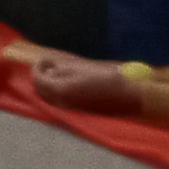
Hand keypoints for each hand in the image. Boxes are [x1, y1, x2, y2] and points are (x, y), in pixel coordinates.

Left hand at [25, 52, 143, 116]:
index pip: (39, 80)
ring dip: (48, 86)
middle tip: (46, 65)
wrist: (129, 98)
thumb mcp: (84, 67)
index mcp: (61, 90)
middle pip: (41, 91)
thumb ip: (63, 68)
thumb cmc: (109, 78)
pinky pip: (61, 101)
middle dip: (40, 78)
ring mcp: (71, 108)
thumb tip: (49, 66)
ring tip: (56, 72)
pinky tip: (68, 82)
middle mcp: (62, 102)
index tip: (42, 58)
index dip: (38, 68)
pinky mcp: (81, 110)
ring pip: (50, 98)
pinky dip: (57, 91)